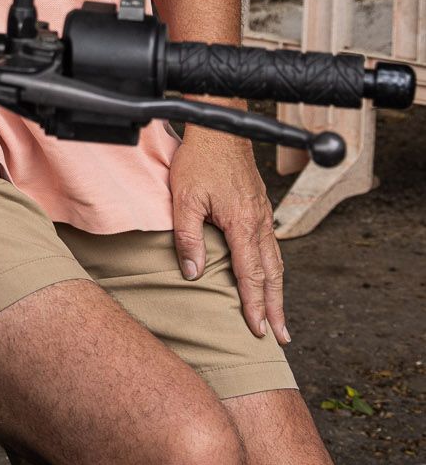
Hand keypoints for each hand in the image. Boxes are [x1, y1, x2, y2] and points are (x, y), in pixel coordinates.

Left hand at [169, 122, 288, 343]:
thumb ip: (187, 237)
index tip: (257, 330)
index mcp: (242, 223)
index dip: (253, 305)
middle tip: (280, 336)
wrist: (219, 127)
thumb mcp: (183, 198)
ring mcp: (263, 214)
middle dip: (276, 308)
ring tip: (279, 316)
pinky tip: (270, 277)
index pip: (251, 274)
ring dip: (278, 291)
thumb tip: (193, 272)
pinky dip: (274, 268)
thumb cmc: (200, 159)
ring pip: (276, 261)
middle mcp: (259, 222)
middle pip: (272, 274)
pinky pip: (272, 245)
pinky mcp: (261, 207)